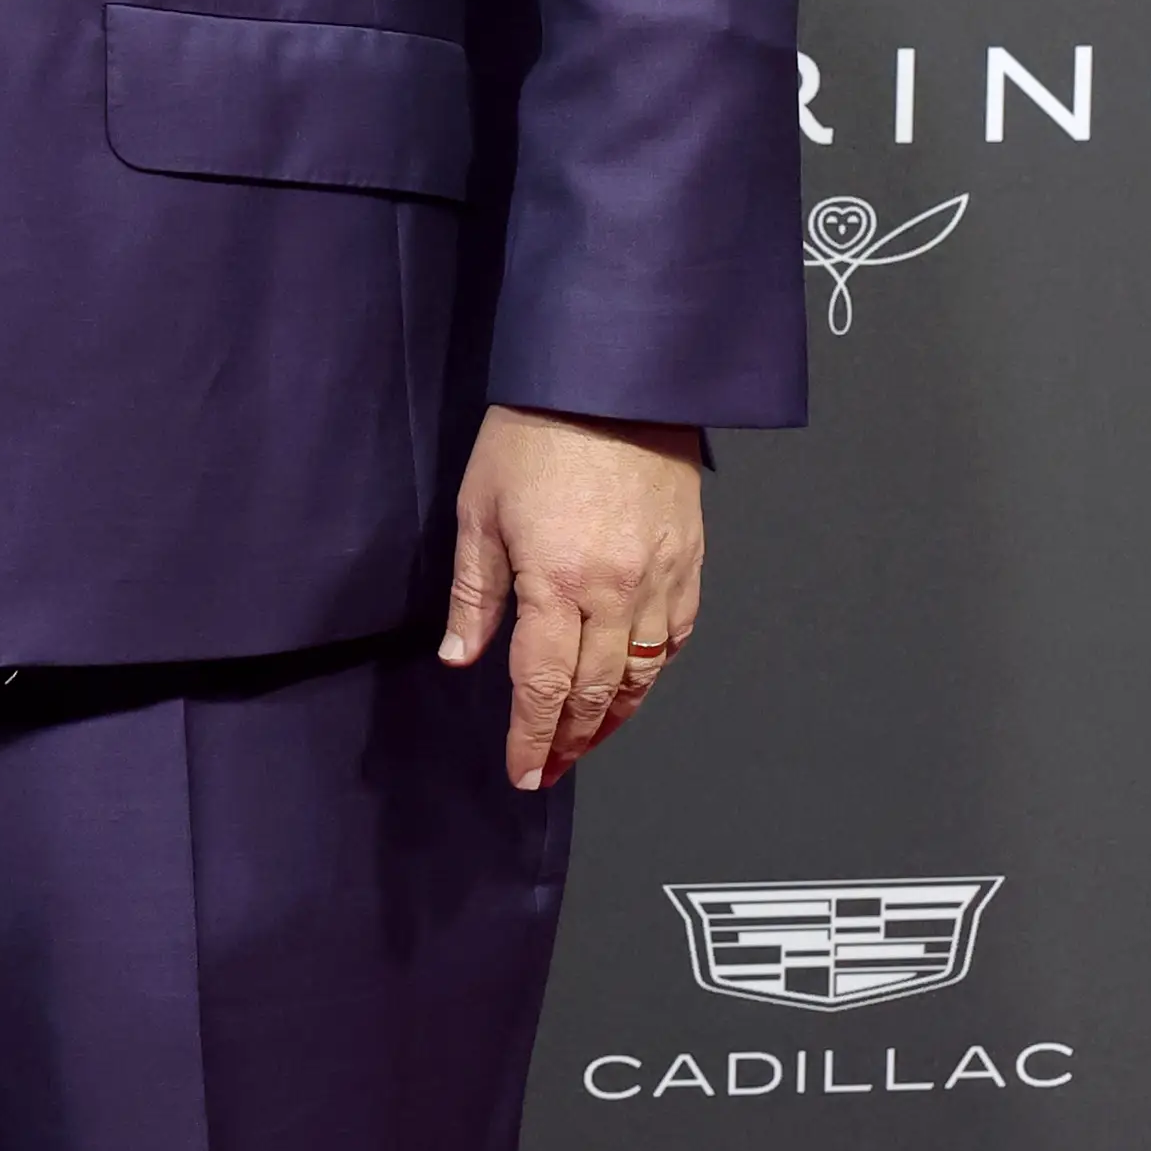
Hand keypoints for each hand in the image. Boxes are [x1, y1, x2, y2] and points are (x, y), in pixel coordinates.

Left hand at [438, 406, 704, 792]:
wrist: (614, 379)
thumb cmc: (535, 435)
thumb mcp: (480, 510)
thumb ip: (475, 594)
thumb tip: (460, 657)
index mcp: (557, 582)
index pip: (544, 685)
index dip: (532, 736)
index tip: (523, 772)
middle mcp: (617, 591)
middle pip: (597, 691)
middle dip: (572, 738)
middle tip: (552, 767)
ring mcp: (662, 576)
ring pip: (644, 672)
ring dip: (615, 715)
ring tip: (589, 739)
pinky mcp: (690, 558)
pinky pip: (678, 633)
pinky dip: (655, 668)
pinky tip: (635, 681)